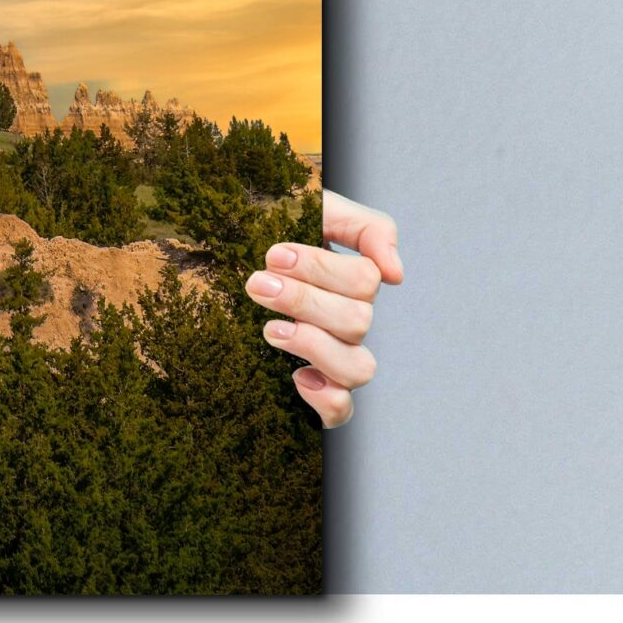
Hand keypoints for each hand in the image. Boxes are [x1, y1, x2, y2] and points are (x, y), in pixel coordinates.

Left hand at [245, 189, 401, 428]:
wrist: (226, 257)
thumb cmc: (275, 232)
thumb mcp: (318, 210)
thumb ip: (367, 228)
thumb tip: (396, 274)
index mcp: (352, 282)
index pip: (365, 281)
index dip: (321, 269)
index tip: (274, 254)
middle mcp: (350, 322)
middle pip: (358, 321)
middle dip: (304, 300)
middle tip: (258, 284)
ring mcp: (335, 358)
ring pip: (358, 368)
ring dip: (314, 346)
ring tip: (270, 329)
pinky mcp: (316, 390)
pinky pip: (342, 411)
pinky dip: (326, 398)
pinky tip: (296, 376)